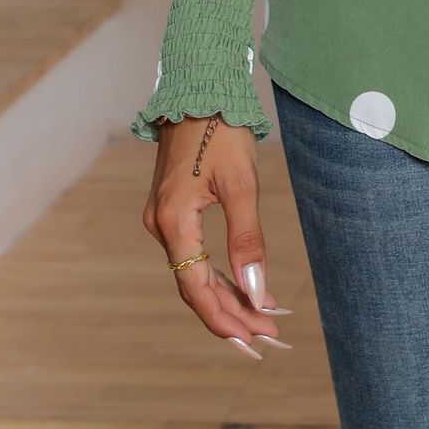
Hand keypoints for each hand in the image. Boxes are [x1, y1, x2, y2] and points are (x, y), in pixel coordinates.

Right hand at [142, 114, 293, 360]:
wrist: (198, 88)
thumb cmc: (221, 129)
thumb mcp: (242, 183)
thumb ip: (248, 238)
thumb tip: (257, 291)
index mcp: (174, 221)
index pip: (197, 288)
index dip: (226, 318)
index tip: (257, 339)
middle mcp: (161, 225)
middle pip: (194, 285)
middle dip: (231, 313)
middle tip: (268, 336)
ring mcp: (163, 218)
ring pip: (193, 272)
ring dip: (226, 296)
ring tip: (260, 320)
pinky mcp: (171, 209)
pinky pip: (192, 254)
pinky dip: (216, 274)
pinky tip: (240, 286)